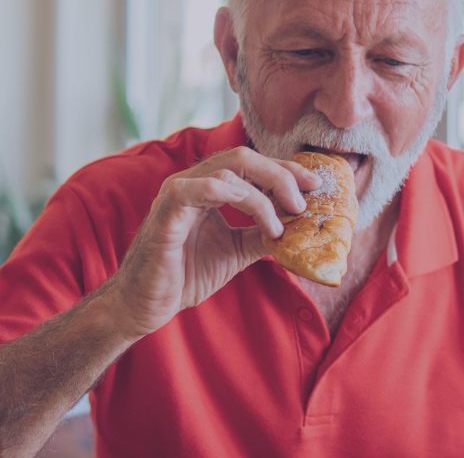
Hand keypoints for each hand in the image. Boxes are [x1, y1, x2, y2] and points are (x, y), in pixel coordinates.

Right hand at [105, 147, 321, 339]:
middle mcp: (194, 182)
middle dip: (281, 175)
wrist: (147, 304)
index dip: (286, 170)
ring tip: (280, 224)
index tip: (316, 186)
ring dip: (264, 194)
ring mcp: (178, 193)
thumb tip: (300, 227)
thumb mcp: (236, 251)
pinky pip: (196, 188)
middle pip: (245, 158)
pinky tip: (255, 211)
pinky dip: (229, 192)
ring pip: (229, 169)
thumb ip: (262, 235)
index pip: (253, 165)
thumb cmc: (185, 274)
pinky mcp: (166, 212)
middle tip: (304, 202)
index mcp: (210, 187)